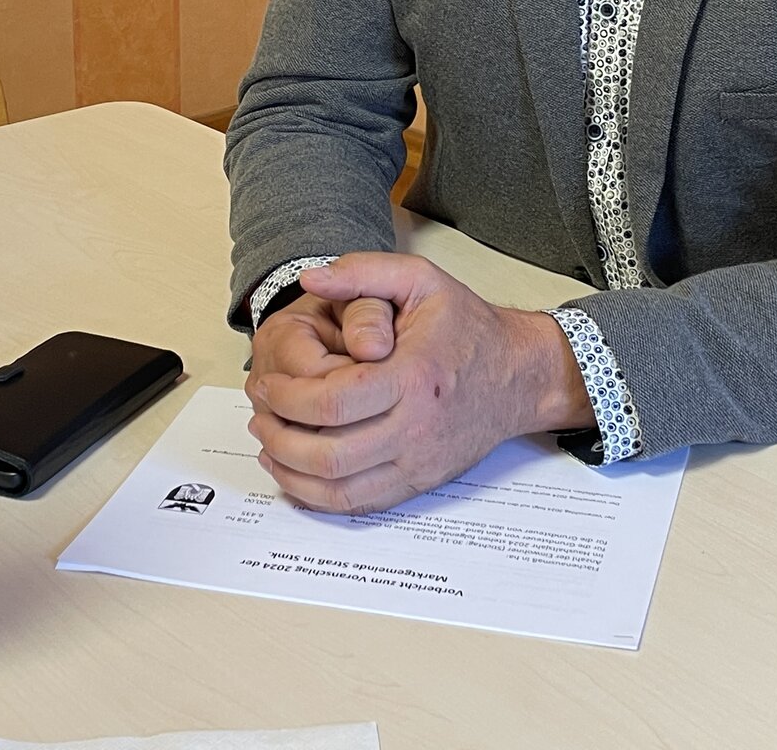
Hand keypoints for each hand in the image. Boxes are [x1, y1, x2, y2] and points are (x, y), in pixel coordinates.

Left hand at [245, 253, 592, 513]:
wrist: (518, 375)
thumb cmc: (468, 328)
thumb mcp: (420, 279)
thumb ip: (362, 272)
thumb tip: (310, 279)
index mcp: (413, 378)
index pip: (331, 403)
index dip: (285, 398)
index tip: (265, 383)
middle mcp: (416, 429)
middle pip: (327, 455)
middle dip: (278, 436)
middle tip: (258, 412)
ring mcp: (418, 462)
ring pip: (338, 490)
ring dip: (289, 472)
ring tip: (268, 441)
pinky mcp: (418, 482)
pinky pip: (359, 504)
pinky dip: (317, 496)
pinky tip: (296, 472)